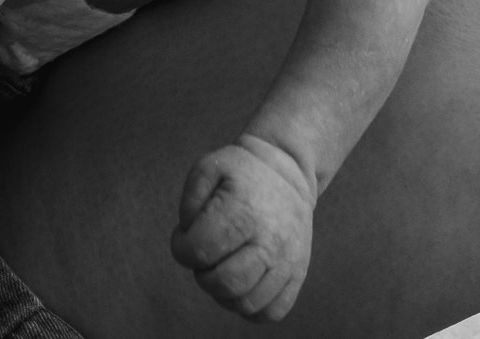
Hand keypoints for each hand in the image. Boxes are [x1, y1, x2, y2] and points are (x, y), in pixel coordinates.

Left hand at [170, 135, 317, 322]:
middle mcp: (270, 240)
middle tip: (207, 254)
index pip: (198, 250)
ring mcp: (287, 260)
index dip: (181, 247)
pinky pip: (271, 312)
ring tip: (224, 267)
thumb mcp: (209, 167)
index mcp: (244, 211)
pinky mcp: (298, 274)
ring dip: (224, 293)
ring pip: (246, 303)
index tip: (186, 235)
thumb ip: (189, 202)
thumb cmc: (241, 172)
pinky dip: (251, 307)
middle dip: (203, 274)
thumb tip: (190, 236)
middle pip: (223, 283)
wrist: (288, 171)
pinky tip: (243, 283)